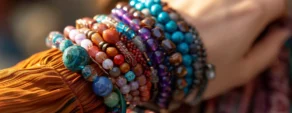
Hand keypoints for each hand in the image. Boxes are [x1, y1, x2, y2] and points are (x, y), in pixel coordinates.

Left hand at [164, 0, 289, 99]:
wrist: (150, 58)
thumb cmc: (198, 70)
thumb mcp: (240, 71)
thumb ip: (268, 50)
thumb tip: (281, 33)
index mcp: (250, 11)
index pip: (278, 2)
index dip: (276, 15)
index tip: (267, 27)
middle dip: (247, 12)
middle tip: (234, 31)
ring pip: (221, 0)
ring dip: (221, 8)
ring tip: (206, 27)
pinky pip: (197, 0)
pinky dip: (198, 7)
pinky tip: (189, 22)